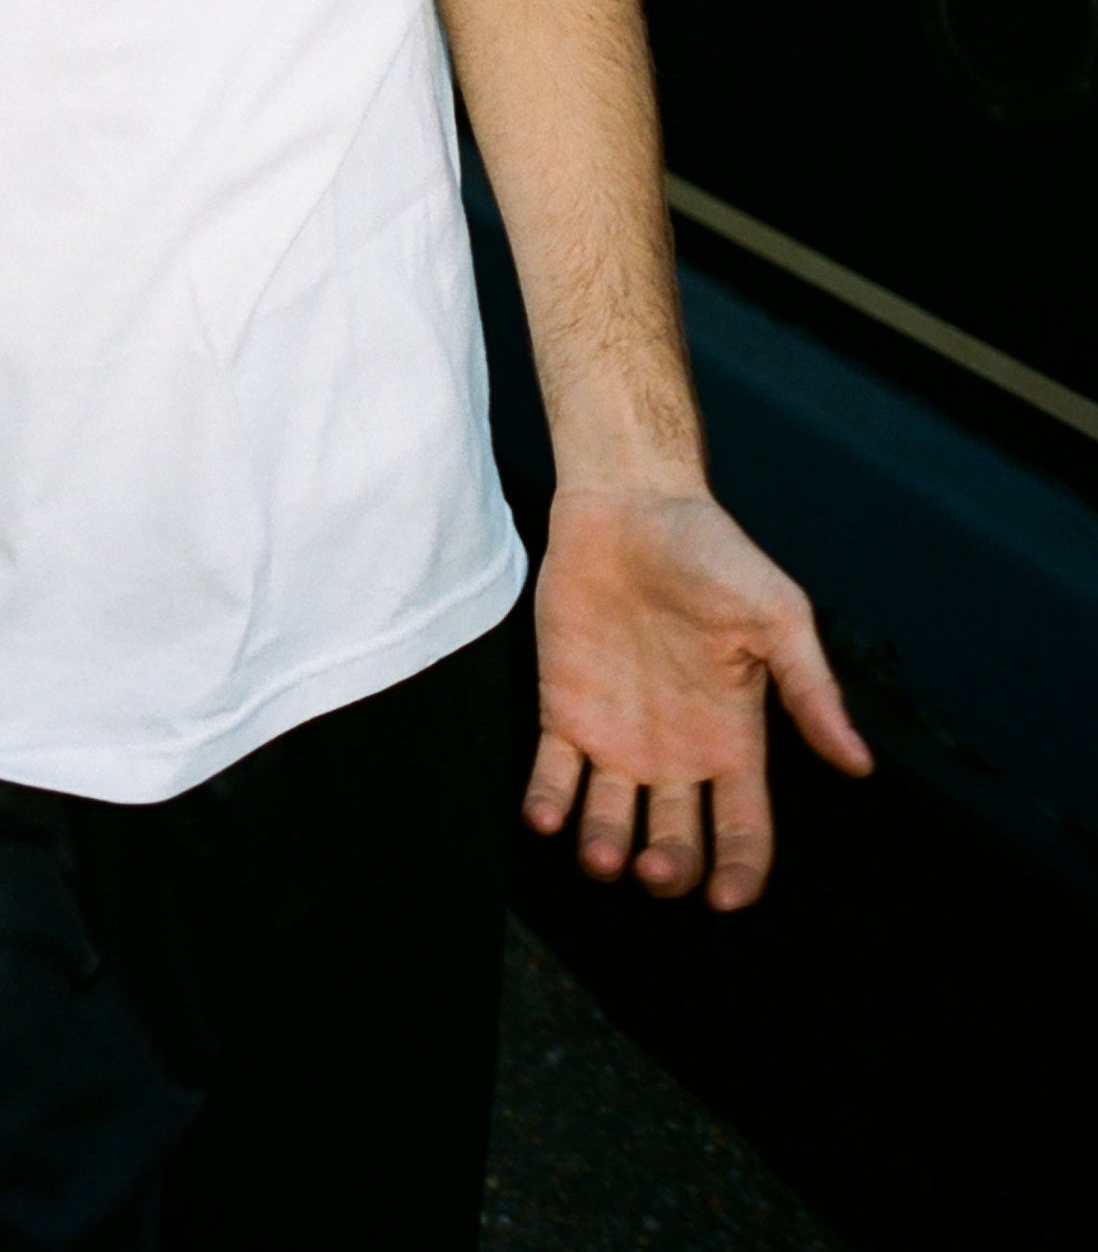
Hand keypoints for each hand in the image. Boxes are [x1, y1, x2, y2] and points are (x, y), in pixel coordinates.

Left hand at [524, 485, 872, 910]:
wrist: (629, 504)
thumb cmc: (711, 553)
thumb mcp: (776, 614)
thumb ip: (810, 688)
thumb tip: (858, 764)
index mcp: (732, 738)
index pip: (744, 830)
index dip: (740, 873)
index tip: (727, 899)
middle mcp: (675, 751)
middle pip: (677, 844)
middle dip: (669, 871)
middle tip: (656, 867)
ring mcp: (616, 735)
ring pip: (611, 823)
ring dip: (604, 850)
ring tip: (600, 852)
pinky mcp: (564, 710)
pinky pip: (553, 776)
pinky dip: (547, 805)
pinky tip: (546, 816)